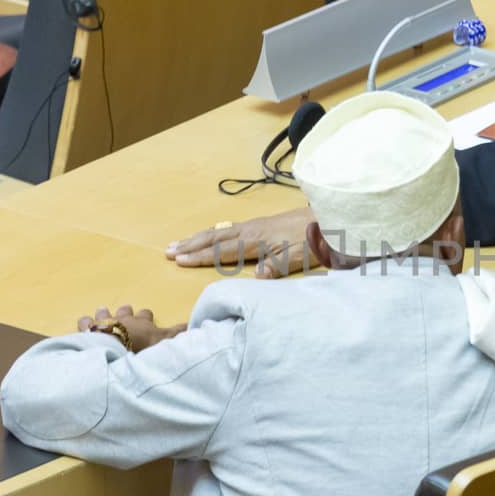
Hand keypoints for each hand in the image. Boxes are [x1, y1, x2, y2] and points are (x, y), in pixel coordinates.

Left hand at [77, 305, 185, 352]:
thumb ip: (178, 334)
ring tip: (102, 312)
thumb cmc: (142, 347)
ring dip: (104, 314)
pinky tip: (84, 323)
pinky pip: (85, 322)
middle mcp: (125, 319)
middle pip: (127, 311)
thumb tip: (194, 325)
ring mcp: (106, 322)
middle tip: (126, 313)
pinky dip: (85, 323)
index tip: (147, 317)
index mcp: (143, 324)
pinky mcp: (89, 329)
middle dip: (127, 313)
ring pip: (105, 312)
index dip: (147, 317)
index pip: (147, 316)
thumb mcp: (165, 342)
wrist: (116, 349)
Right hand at [166, 207, 316, 278]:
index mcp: (255, 241)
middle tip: (167, 250)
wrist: (327, 218)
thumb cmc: (313, 241)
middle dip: (190, 245)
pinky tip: (208, 234)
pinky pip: (228, 228)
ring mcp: (254, 225)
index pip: (221, 251)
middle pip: (214, 238)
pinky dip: (212, 232)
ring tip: (178, 242)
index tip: (178, 260)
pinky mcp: (260, 223)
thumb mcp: (297, 258)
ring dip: (197, 237)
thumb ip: (276, 267)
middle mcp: (250, 231)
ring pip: (219, 231)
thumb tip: (256, 276)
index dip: (199, 256)